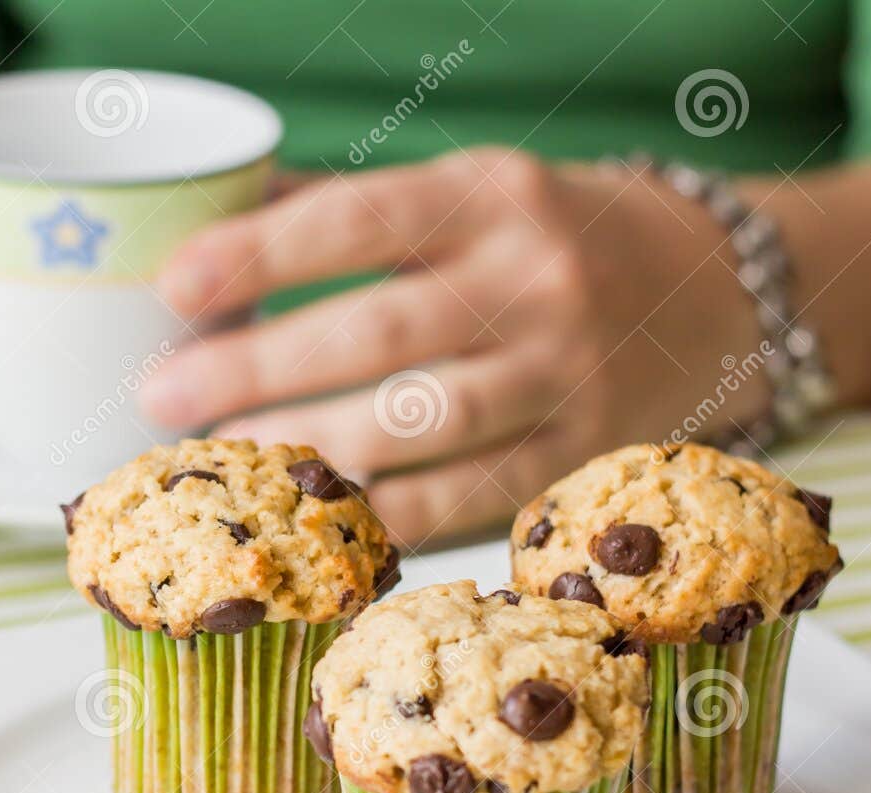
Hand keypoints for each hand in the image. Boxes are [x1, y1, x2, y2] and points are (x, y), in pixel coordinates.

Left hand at [141, 148, 764, 546]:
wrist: (710, 294)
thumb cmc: (548, 239)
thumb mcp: (468, 192)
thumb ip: (349, 210)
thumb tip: (208, 226)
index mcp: (492, 196)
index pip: (361, 219)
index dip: (261, 254)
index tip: (173, 287)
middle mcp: (535, 283)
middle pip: (378, 335)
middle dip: (256, 371)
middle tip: (160, 398)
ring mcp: (565, 377)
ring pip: (419, 428)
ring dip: (307, 454)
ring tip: (222, 466)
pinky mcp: (580, 458)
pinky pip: (467, 501)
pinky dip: (383, 517)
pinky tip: (313, 523)